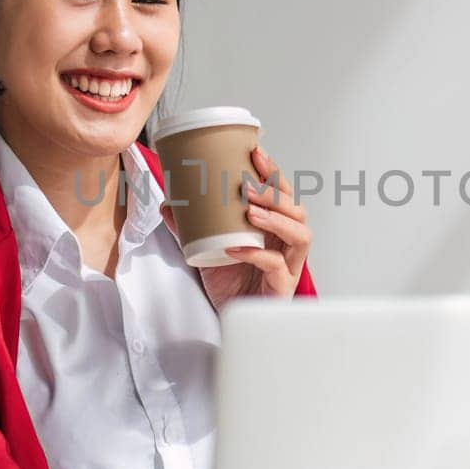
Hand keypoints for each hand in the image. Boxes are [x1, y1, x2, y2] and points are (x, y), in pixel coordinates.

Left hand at [161, 145, 311, 311]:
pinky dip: (257, 255)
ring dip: (276, 220)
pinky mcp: (282, 287)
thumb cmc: (231, 282)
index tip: (255, 153)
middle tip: (248, 186)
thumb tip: (169, 202)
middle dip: (275, 194)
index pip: (283, 194)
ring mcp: (289, 265)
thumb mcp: (207, 247)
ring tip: (250, 212)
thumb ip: (189, 226)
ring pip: (300, 235)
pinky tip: (236, 248)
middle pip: (297, 210)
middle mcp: (287, 244)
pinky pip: (277, 267)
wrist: (232, 315)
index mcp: (276, 228)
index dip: (273, 173)